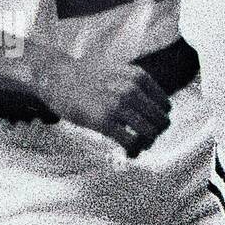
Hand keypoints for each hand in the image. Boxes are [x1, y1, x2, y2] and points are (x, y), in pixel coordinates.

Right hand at [31, 53, 172, 156]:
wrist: (59, 78)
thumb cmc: (89, 78)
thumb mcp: (121, 72)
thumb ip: (139, 87)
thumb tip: (156, 112)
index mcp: (140, 77)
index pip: (165, 106)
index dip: (160, 119)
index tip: (150, 126)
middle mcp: (132, 89)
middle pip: (160, 121)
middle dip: (155, 134)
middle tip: (144, 139)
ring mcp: (118, 105)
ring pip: (150, 133)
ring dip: (146, 144)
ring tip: (137, 147)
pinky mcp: (104, 121)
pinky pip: (131, 142)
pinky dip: (133, 151)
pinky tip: (128, 152)